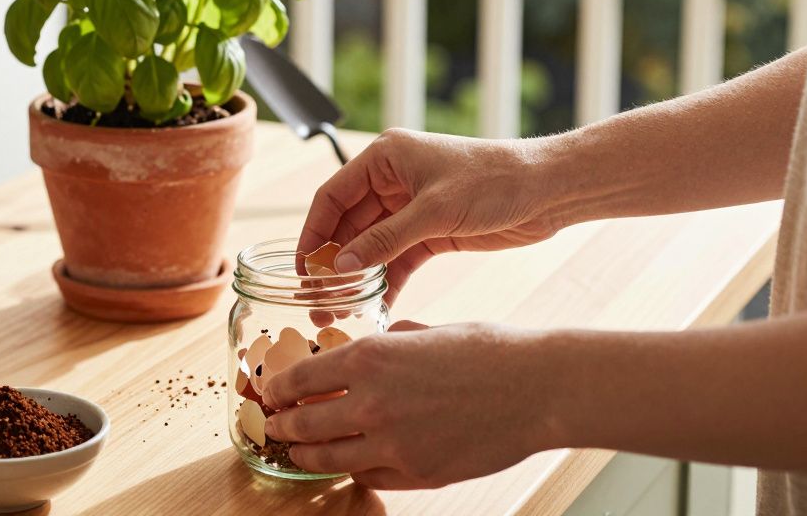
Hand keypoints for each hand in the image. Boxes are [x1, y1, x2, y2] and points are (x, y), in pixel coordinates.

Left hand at [262, 320, 562, 489]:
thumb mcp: (423, 330)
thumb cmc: (487, 350)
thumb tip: (367, 350)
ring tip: (297, 450)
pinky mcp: (417, 473)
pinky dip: (353, 469)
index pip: (300, 379)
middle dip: (282, 425)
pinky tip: (349, 463)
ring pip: (328, 457)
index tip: (269, 391)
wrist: (538, 388)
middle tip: (274, 426)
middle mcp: (371, 404)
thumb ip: (386, 343)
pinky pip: (368, 476)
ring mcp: (393, 444)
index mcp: (369, 358)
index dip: (277, 388)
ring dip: (306, 454)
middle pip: (304, 423)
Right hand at [301, 129, 559, 304]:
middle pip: (348, 225)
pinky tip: (377, 305)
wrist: (549, 190)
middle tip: (320, 299)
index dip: (313, 232)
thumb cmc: (494, 181)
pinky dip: (387, 280)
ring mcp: (411, 208)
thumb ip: (384, 240)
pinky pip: (398, 258)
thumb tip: (340, 266)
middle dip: (334, 262)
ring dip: (358, 276)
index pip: (332, 196)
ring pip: (371, 246)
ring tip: (342, 309)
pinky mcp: (432, 232)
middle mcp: (392, 180)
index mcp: (385, 158)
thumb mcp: (433, 211)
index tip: (301, 267)